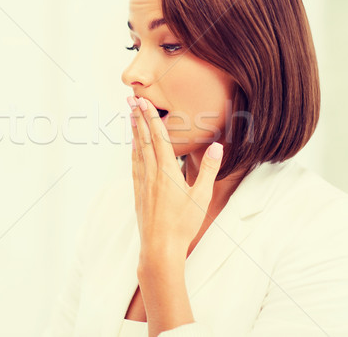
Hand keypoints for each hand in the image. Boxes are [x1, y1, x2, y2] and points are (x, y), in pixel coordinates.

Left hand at [128, 96, 223, 260]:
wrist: (160, 248)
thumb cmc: (183, 224)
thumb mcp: (202, 196)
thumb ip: (209, 169)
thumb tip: (217, 146)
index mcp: (167, 171)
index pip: (158, 137)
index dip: (150, 117)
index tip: (143, 101)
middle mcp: (152, 173)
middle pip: (144, 139)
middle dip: (138, 118)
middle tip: (130, 99)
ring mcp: (143, 183)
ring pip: (137, 151)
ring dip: (134, 132)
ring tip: (131, 117)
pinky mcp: (139, 193)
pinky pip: (135, 166)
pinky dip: (133, 151)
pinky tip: (133, 148)